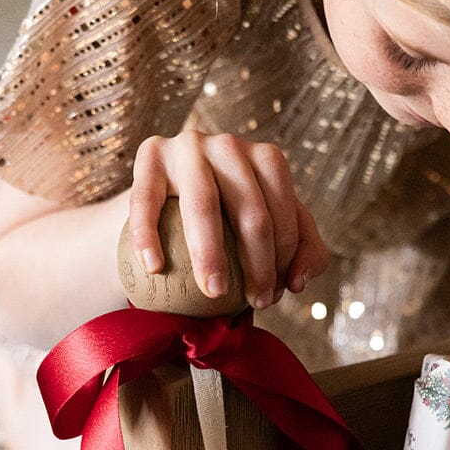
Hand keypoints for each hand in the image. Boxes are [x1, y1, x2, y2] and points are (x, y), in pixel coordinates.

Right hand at [128, 130, 329, 308]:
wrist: (170, 200)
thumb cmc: (229, 221)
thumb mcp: (273, 229)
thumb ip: (304, 252)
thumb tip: (297, 283)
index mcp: (266, 158)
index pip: (283, 211)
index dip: (283, 259)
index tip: (271, 297)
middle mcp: (229, 146)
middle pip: (249, 210)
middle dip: (258, 264)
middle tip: (254, 303)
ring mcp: (187, 147)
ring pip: (202, 204)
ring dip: (210, 254)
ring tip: (214, 292)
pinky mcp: (149, 156)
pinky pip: (145, 200)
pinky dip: (148, 235)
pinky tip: (154, 268)